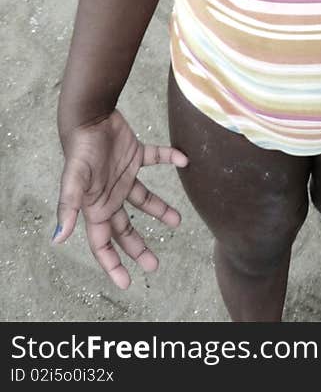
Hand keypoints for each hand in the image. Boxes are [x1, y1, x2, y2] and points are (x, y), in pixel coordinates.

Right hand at [53, 110, 188, 288]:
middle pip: (125, 229)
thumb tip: (58, 239)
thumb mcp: (74, 180)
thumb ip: (68, 208)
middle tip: (155, 264)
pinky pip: (156, 159)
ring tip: (177, 220)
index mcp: (96, 207)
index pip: (103, 244)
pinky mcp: (135, 155)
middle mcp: (110, 196)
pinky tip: (184, 160)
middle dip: (138, 248)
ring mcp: (123, 176)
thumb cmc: (80, 149)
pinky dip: (171, 158)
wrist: (90, 115)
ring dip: (161, 209)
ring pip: (145, 199)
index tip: (127, 282)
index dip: (113, 264)